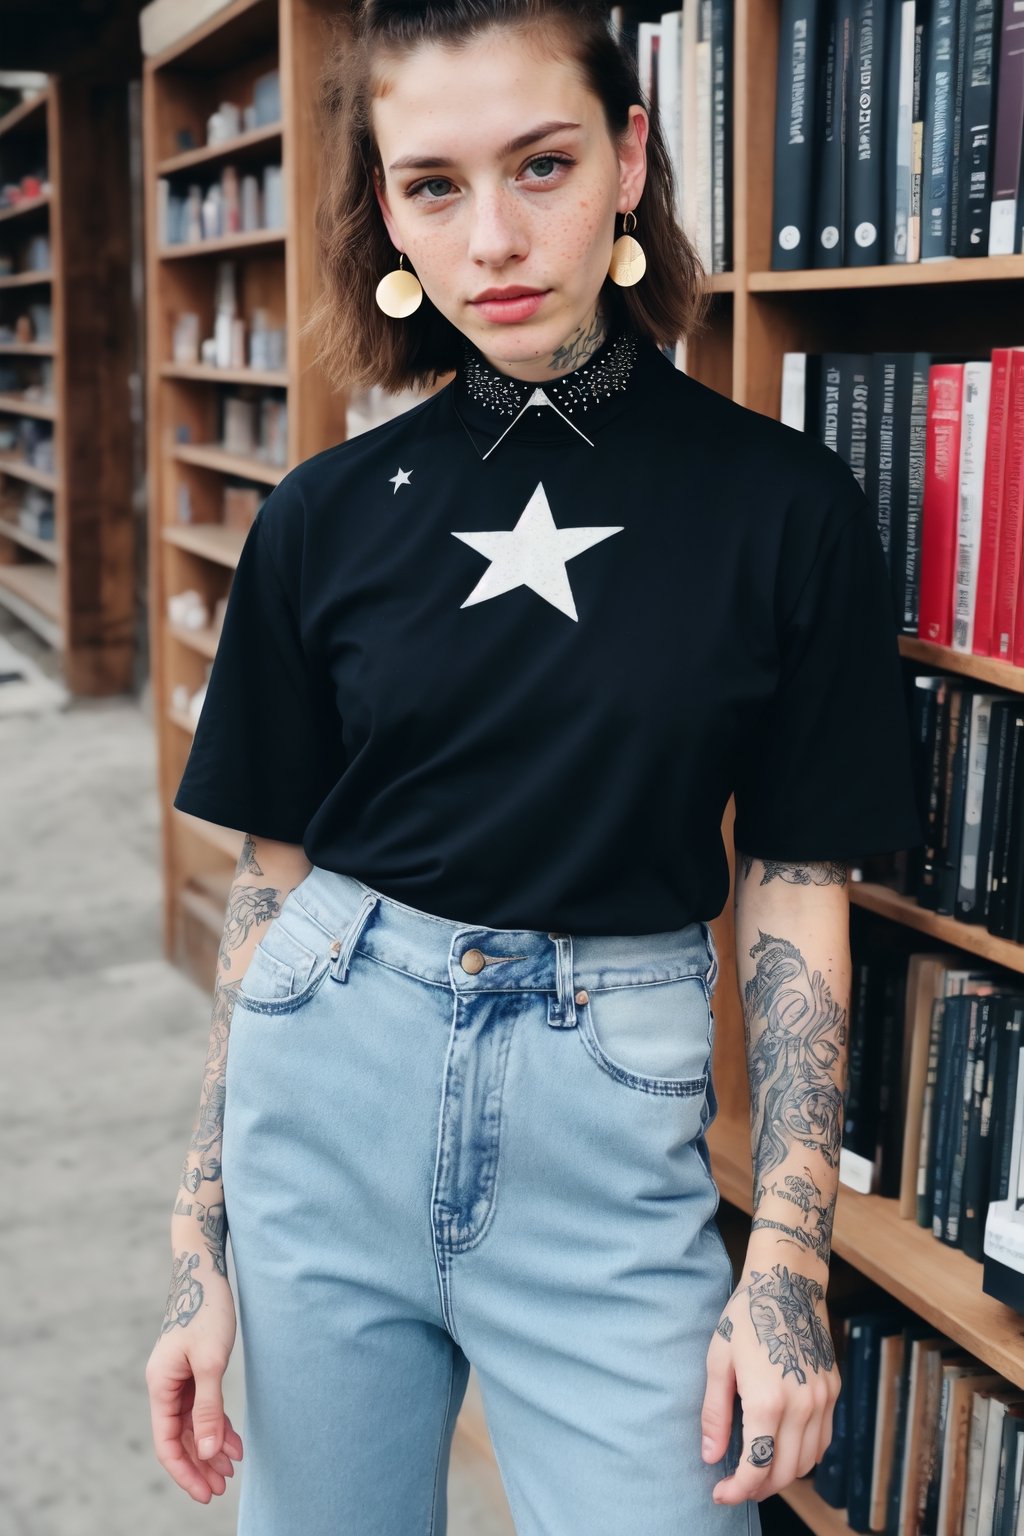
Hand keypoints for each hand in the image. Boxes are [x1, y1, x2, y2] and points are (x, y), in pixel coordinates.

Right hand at [145, 1246, 242, 1501]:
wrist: (205, 1270)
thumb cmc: (207, 1309)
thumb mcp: (211, 1361)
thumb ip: (209, 1408)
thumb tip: (208, 1452)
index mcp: (161, 1385)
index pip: (168, 1442)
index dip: (186, 1471)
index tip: (207, 1493)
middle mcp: (165, 1385)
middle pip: (179, 1438)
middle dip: (200, 1465)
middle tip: (223, 1488)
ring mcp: (178, 1378)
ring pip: (192, 1425)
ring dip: (210, 1447)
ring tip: (232, 1469)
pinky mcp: (193, 1369)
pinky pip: (202, 1407)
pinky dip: (217, 1424)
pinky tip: (235, 1440)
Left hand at [700, 1253, 839, 1503]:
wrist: (788, 1281)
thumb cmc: (746, 1316)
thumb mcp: (718, 1360)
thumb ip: (715, 1413)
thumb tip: (711, 1456)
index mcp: (767, 1399)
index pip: (756, 1466)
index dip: (737, 1489)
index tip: (720, 1493)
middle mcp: (801, 1405)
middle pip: (784, 1472)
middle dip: (759, 1489)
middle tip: (737, 1486)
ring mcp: (822, 1399)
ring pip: (808, 1462)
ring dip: (783, 1475)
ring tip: (759, 1470)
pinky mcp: (833, 1391)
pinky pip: (824, 1440)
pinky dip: (804, 1455)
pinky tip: (783, 1449)